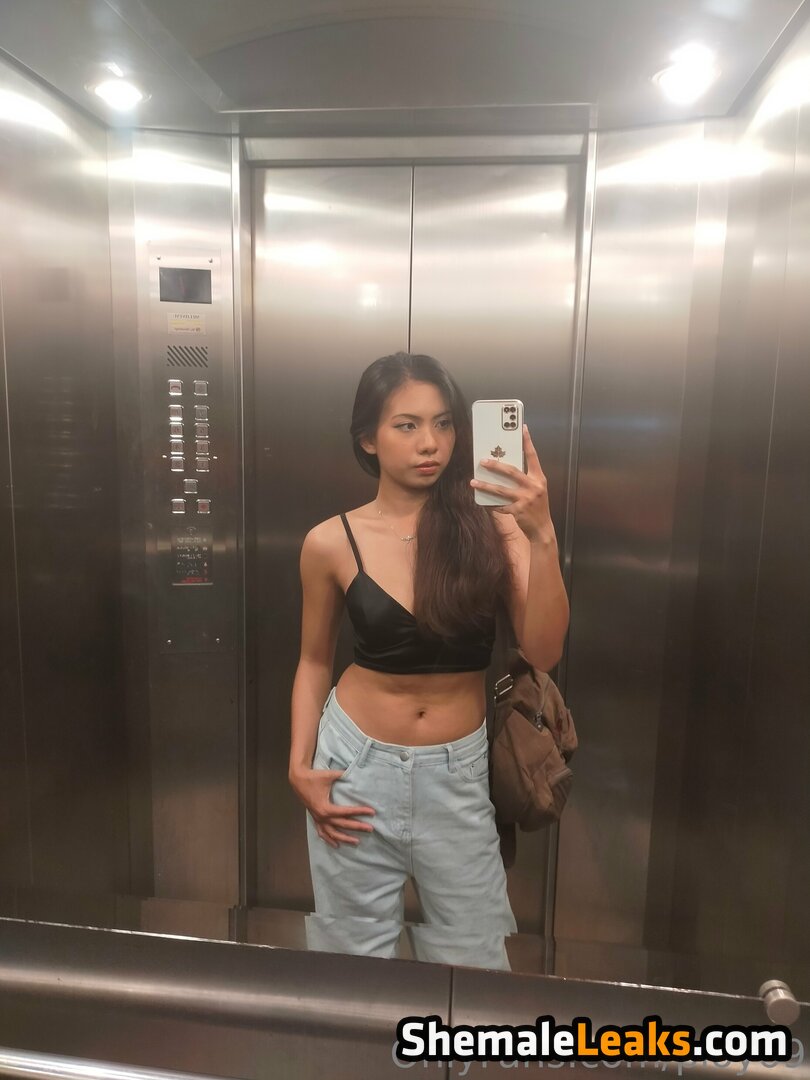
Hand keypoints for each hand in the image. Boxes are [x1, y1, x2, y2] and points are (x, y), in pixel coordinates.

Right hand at [289, 765, 375, 847]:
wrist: (298, 779)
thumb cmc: (314, 777)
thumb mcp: (329, 775)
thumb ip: (343, 774)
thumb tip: (354, 773)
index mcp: (326, 808)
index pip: (346, 812)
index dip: (360, 812)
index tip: (371, 812)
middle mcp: (322, 816)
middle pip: (343, 824)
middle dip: (357, 827)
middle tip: (370, 829)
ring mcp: (318, 819)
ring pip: (332, 833)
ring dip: (344, 838)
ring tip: (356, 841)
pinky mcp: (315, 819)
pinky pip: (322, 832)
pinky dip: (329, 839)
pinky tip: (336, 844)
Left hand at [470, 424, 553, 541]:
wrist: (542, 528)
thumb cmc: (538, 506)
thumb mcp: (536, 489)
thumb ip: (526, 478)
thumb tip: (505, 467)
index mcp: (539, 478)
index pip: (533, 456)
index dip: (528, 442)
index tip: (522, 428)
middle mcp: (533, 487)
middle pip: (512, 472)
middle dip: (496, 465)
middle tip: (482, 460)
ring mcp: (525, 499)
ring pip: (501, 490)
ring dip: (485, 485)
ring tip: (473, 482)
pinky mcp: (518, 511)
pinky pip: (500, 505)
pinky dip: (490, 503)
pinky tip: (481, 500)